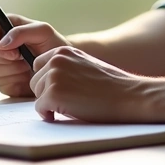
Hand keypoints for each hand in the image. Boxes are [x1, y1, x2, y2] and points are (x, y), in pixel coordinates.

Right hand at [0, 14, 68, 97]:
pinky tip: (26, 77)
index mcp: (3, 28)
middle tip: (25, 61)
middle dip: (5, 61)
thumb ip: (21, 32)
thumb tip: (2, 44)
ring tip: (27, 67)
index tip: (12, 53)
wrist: (59, 67)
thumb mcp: (43, 31)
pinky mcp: (1, 80)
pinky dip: (13, 82)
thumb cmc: (53, 44)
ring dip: (11, 71)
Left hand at [30, 46, 150, 122]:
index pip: (39, 65)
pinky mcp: (53, 93)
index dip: (47, 80)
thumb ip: (66, 66)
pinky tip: (66, 113)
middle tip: (68, 99)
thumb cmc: (110, 85)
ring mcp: (53, 76)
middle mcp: (56, 60)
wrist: (129, 95)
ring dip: (49, 103)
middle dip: (47, 92)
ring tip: (71, 105)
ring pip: (36, 94)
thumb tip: (47, 79)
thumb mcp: (84, 64)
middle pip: (35, 81)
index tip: (60, 89)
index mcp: (63, 50)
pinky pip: (40, 108)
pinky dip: (49, 114)